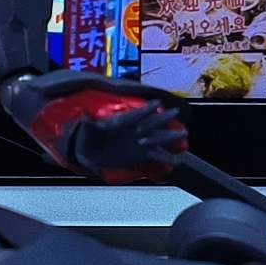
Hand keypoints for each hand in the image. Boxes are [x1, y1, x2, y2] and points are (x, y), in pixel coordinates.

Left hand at [72, 99, 188, 176]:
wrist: (89, 153)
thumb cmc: (87, 139)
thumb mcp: (84, 131)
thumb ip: (86, 123)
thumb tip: (82, 115)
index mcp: (120, 123)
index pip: (135, 115)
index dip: (144, 109)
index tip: (155, 103)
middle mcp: (132, 131)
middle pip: (150, 123)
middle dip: (162, 118)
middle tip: (175, 112)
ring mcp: (138, 143)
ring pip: (157, 138)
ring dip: (169, 136)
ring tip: (183, 133)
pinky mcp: (140, 156)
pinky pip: (155, 157)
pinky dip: (165, 159)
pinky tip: (176, 161)